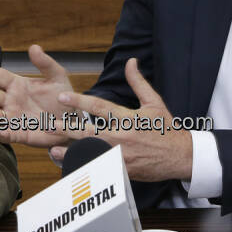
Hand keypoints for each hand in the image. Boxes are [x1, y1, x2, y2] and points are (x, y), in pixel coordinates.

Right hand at [0, 44, 75, 147]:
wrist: (73, 119)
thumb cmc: (62, 95)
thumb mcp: (56, 76)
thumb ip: (45, 63)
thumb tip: (34, 47)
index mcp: (17, 84)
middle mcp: (11, 101)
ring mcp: (14, 118)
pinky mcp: (21, 134)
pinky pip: (10, 135)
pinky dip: (5, 134)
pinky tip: (2, 132)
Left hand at [52, 58, 192, 181]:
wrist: (182, 156)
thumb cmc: (167, 128)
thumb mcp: (154, 102)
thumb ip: (138, 82)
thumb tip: (130, 61)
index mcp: (128, 118)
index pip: (99, 107)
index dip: (79, 101)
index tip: (62, 96)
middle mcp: (122, 136)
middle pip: (89, 132)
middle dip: (68, 128)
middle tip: (49, 124)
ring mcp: (122, 156)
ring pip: (92, 153)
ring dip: (71, 151)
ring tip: (53, 149)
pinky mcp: (123, 170)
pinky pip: (101, 169)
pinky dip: (87, 167)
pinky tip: (72, 166)